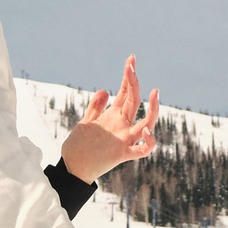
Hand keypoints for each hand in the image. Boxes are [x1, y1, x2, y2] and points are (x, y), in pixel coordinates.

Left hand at [59, 57, 159, 183]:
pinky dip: (148, 142)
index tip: (131, 59)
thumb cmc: (79, 147)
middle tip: (132, 65)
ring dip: (153, 109)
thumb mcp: (86, 123)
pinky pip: (142, 151)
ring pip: (147, 123)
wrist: (72, 168)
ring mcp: (124, 139)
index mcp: (114, 117)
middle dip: (134, 82)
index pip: (126, 93)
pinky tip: (146, 131)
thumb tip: (104, 90)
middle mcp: (122, 126)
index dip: (129, 76)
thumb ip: (95, 108)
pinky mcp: (122, 154)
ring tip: (155, 92)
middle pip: (134, 101)